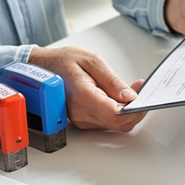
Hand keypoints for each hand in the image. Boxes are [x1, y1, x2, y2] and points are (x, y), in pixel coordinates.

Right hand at [27, 46, 147, 131]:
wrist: (40, 68)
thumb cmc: (62, 61)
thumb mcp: (91, 61)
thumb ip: (112, 81)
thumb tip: (130, 96)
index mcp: (83, 97)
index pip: (117, 116)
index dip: (136, 110)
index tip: (144, 96)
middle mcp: (82, 114)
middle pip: (119, 123)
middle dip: (136, 109)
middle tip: (141, 88)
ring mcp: (81, 119)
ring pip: (115, 124)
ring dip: (128, 109)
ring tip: (131, 87)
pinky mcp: (83, 120)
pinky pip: (107, 120)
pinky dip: (118, 110)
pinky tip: (119, 95)